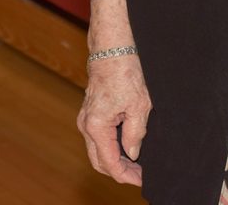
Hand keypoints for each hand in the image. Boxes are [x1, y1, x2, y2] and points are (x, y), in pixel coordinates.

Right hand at [77, 54, 151, 185]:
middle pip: (99, 161)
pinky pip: (98, 136)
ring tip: (136, 163)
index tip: (141, 180)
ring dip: (115, 159)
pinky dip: (111, 145)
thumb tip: (132, 153)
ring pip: (98, 149)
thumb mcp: (139, 105)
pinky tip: (126, 144)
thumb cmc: (126, 71)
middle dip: (119, 171)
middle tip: (139, 175)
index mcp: (96, 126)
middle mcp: (86, 125)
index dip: (125, 175)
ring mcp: (86, 117)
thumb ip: (135, 132)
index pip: (109, 163)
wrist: (113, 47)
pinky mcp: (90, 111)